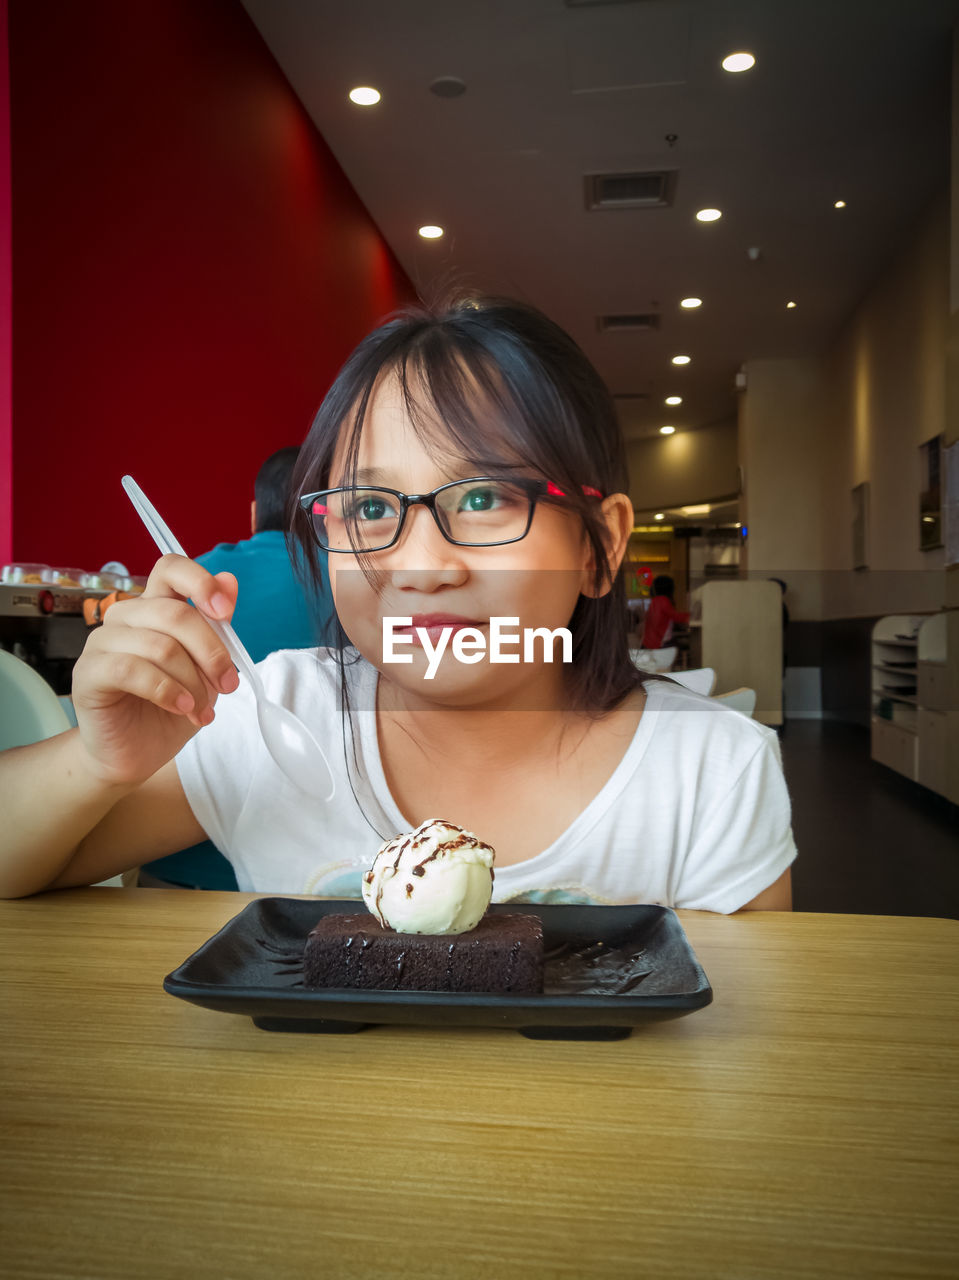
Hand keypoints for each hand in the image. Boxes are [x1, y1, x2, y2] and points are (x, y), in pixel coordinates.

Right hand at [71, 555, 240, 786]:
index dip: (200, 582)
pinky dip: (165, 690)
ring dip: (192, 682)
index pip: (170, 569)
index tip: (224, 611)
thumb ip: (216, 626)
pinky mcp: (87, 672)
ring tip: (201, 709)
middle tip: (228, 685)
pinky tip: (181, 707)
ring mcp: (102, 643)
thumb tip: (230, 581)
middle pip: (174, 613)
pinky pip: (131, 670)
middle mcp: (125, 617)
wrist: (135, 753)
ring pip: (159, 646)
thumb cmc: (170, 707)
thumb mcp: (206, 668)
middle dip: (211, 652)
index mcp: (154, 608)